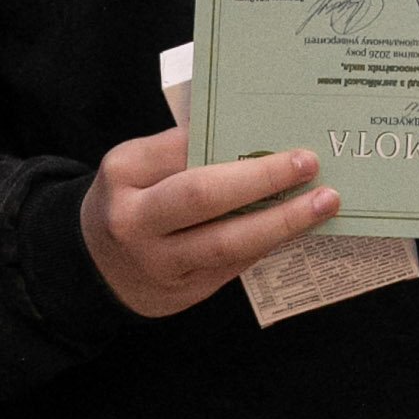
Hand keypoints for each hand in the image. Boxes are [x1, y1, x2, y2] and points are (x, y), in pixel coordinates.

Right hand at [81, 121, 336, 318]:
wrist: (95, 268)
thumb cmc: (128, 201)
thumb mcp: (134, 166)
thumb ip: (178, 150)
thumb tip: (249, 132)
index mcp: (123, 173)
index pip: (181, 147)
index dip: (229, 140)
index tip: (274, 127)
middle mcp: (135, 220)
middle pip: (203, 195)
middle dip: (261, 178)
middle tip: (308, 163)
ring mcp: (159, 262)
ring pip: (227, 241)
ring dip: (282, 221)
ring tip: (323, 202)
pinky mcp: (184, 290)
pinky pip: (234, 264)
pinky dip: (269, 242)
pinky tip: (298, 227)